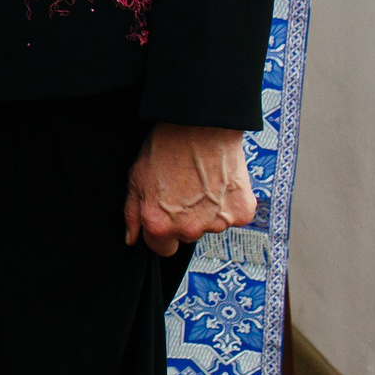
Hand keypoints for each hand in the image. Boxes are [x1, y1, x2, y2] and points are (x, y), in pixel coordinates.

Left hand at [125, 123, 254, 255]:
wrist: (199, 125)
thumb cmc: (165, 148)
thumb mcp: (136, 179)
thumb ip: (132, 214)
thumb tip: (132, 238)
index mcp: (160, 225)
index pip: (162, 249)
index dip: (162, 232)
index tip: (165, 215)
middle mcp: (189, 230)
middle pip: (187, 236)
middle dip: (185, 220)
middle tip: (184, 190)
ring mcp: (217, 223)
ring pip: (211, 226)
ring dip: (207, 211)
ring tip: (202, 181)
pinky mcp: (241, 214)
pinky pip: (233, 216)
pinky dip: (229, 203)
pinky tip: (220, 181)